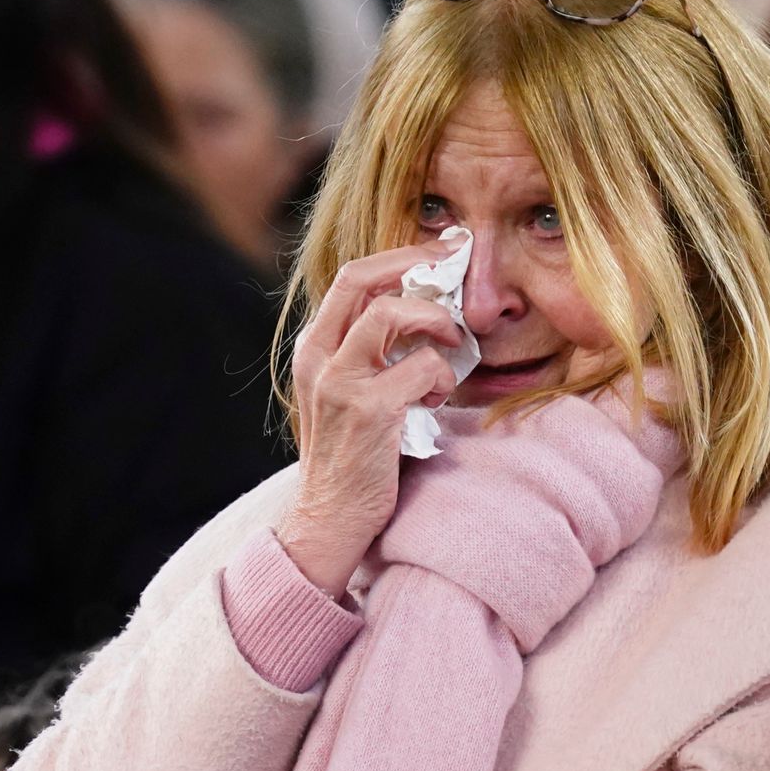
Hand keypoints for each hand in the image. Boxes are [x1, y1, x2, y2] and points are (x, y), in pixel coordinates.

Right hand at [277, 238, 466, 595]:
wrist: (328, 520)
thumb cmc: (351, 459)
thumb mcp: (347, 395)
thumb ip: (370, 355)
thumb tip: (423, 315)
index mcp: (314, 350)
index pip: (352, 278)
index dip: (399, 255)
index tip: (440, 250)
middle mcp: (319, 358)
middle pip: (364, 279)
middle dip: (416, 262)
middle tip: (455, 264)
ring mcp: (340, 383)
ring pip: (393, 314)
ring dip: (435, 324)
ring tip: (449, 348)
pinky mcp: (369, 410)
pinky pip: (421, 368)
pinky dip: (440, 379)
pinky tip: (434, 403)